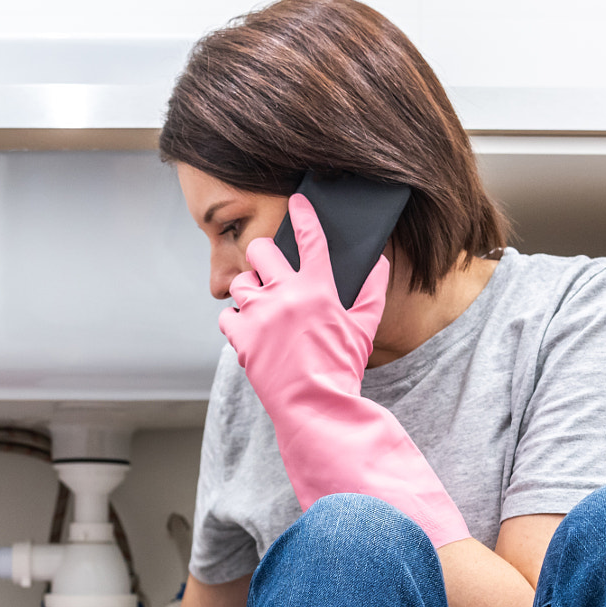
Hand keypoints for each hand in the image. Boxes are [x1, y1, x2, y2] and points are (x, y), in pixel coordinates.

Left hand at [219, 193, 389, 406]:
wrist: (315, 406)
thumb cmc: (341, 368)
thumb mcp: (363, 328)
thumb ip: (372, 292)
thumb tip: (379, 263)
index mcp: (318, 288)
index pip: (311, 238)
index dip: (304, 214)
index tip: (298, 200)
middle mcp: (285, 295)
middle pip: (260, 250)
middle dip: (263, 256)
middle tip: (269, 270)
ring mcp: (260, 315)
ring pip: (240, 282)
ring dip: (249, 290)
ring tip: (260, 305)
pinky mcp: (241, 337)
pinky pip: (226, 315)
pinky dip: (235, 321)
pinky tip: (248, 329)